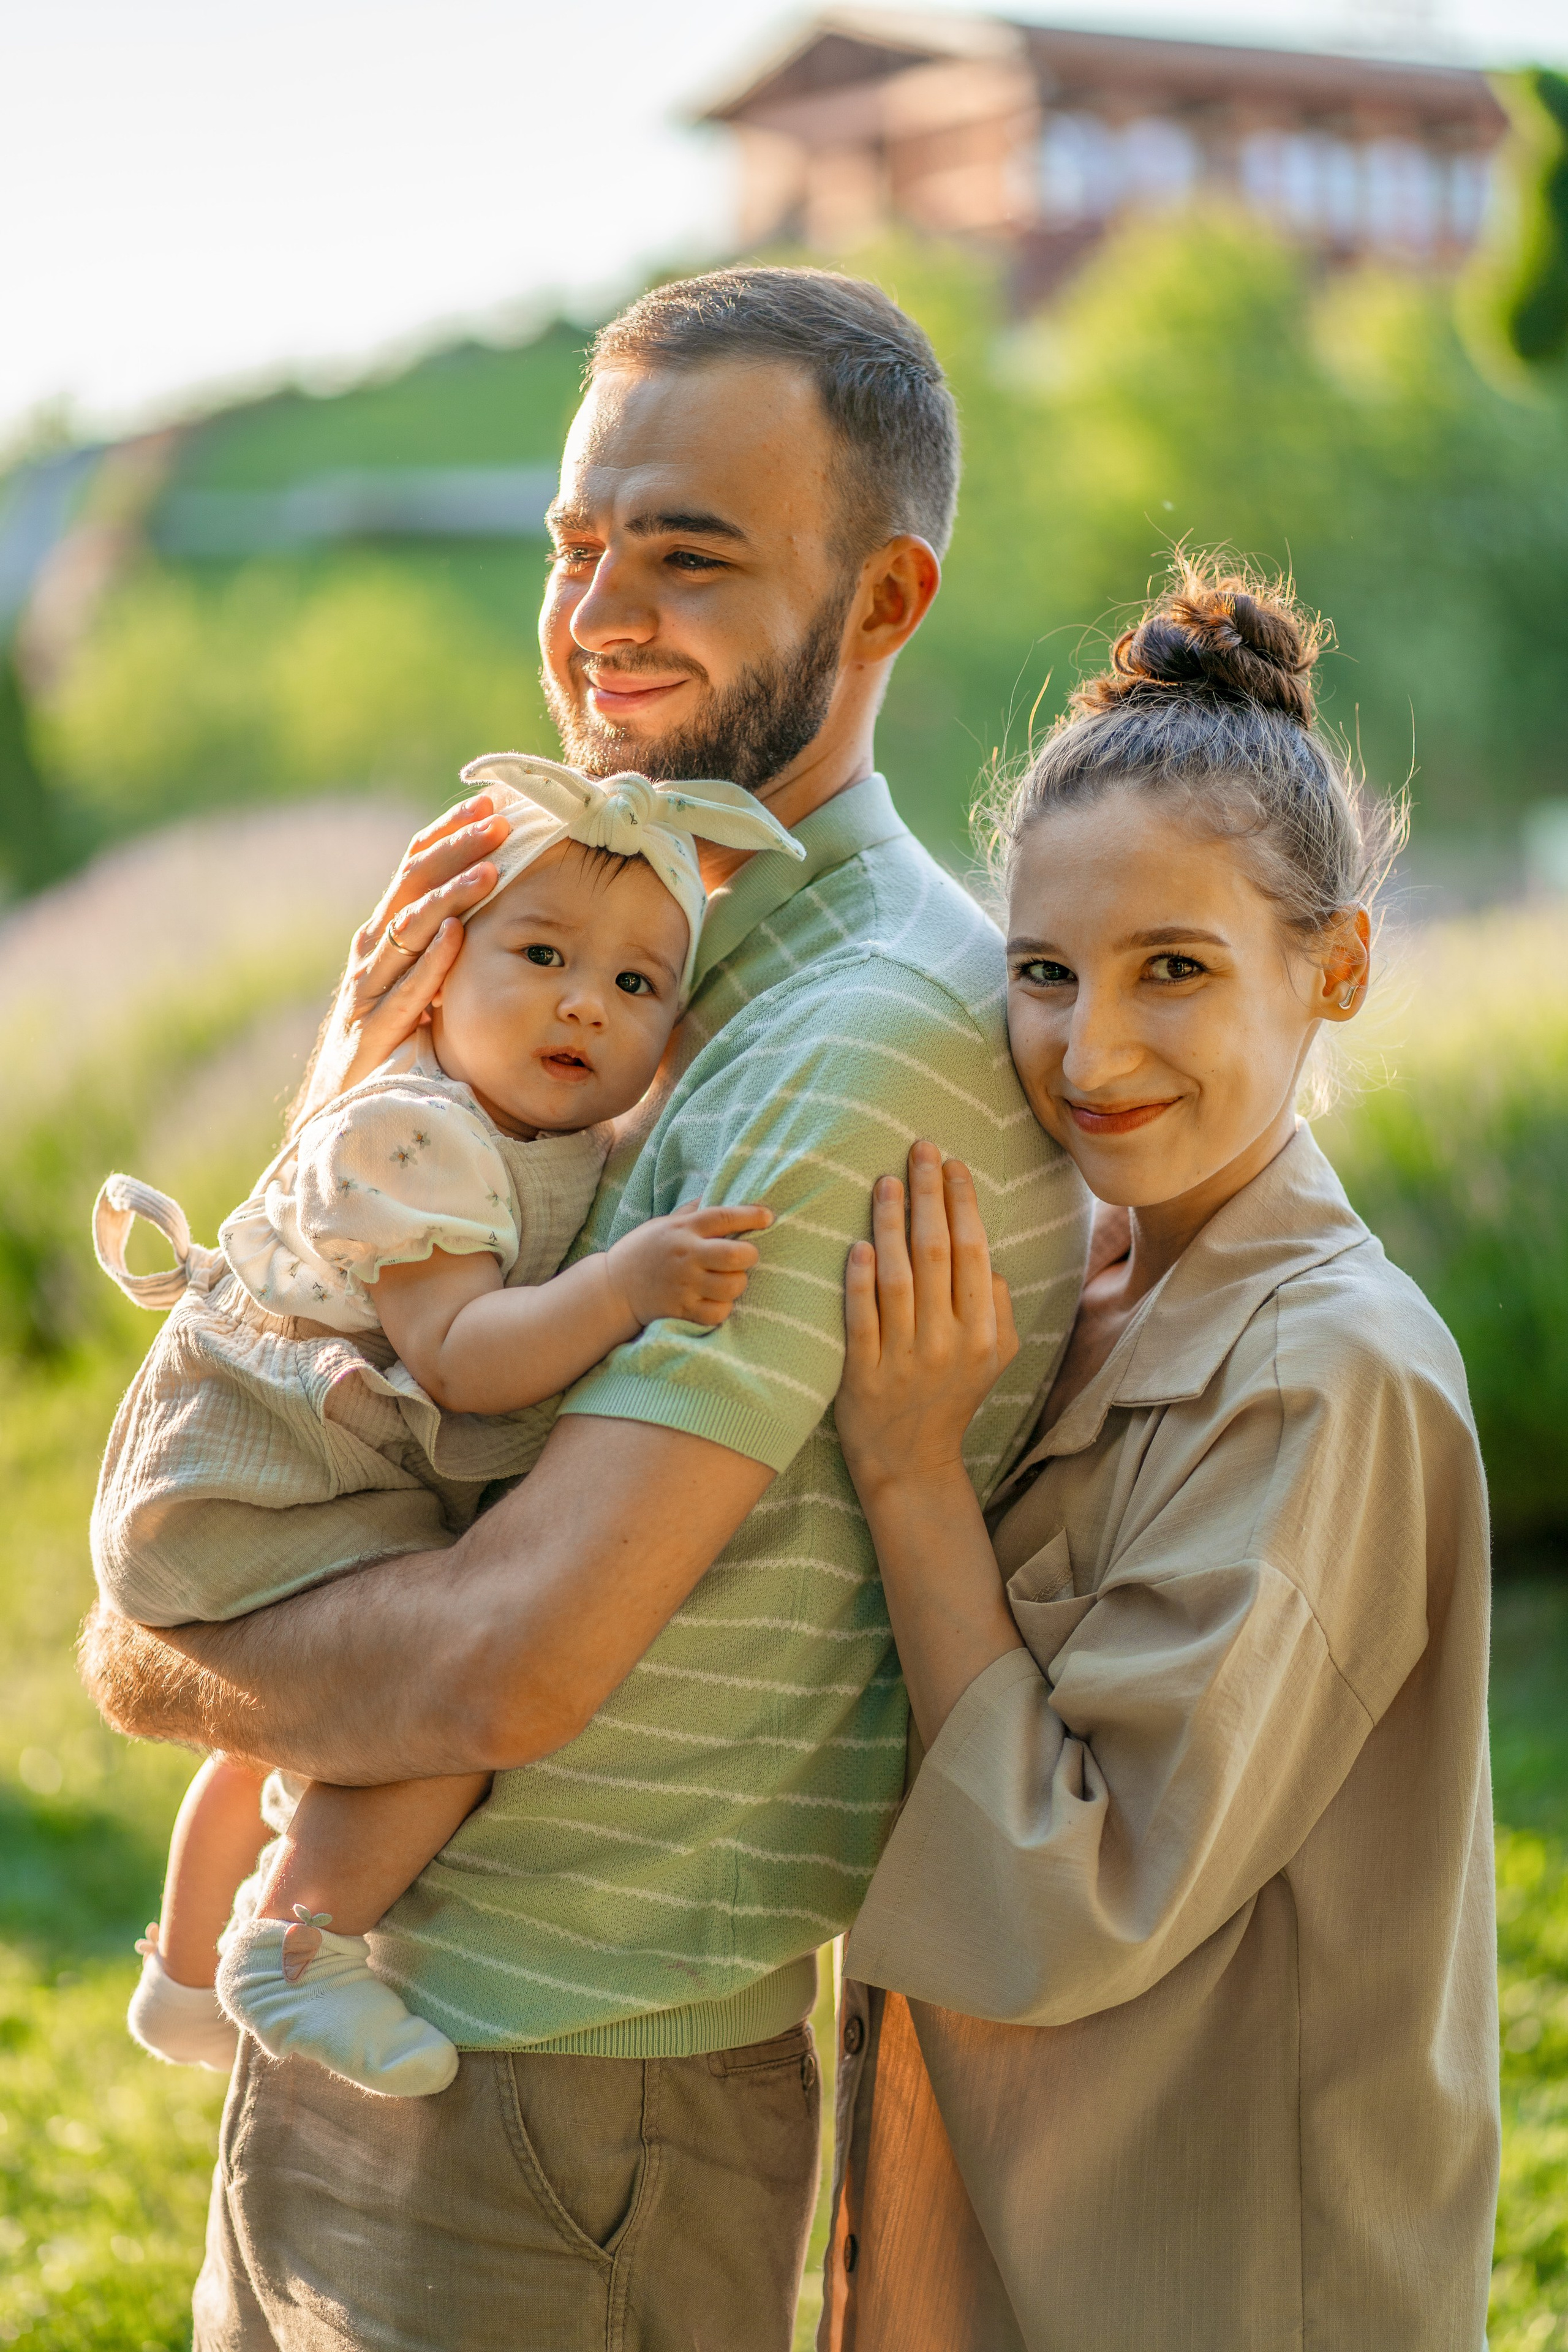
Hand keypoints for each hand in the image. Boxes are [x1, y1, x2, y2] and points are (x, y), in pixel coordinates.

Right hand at [289, 796, 509, 1129]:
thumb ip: (438, 951)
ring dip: (450, 897)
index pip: (413, 870)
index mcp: (382, 939)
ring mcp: (369, 992)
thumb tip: (487, 909)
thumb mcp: (415, 988)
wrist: (339, 1115)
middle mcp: (371, 956)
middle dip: (455, 850)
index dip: (448, 834)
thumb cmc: (388, 1048)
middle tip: (499, 823)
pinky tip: (455, 935)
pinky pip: (406, 991)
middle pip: (410, 887)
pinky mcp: (375, 1033)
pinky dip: (430, 961)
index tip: (488, 805)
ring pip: (408, 931)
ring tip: (490, 871)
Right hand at [604, 1203, 772, 1330]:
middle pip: (735, 1255)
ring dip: (738, 1283)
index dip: (751, 1216)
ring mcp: (683, 1284)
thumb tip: (720, 1189)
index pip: (724, 1217)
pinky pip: (718, 1312)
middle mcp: (685, 1255)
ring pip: (732, 1286)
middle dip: (749, 1255)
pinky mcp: (680, 1309)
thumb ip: (693, 1210)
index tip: (768, 1216)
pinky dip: (723, 1307)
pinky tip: (716, 1300)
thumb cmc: (644, 1250)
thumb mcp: (665, 1223)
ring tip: (729, 1280)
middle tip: (745, 1257)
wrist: (613, 1287)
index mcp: (683, 1229)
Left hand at [836, 1141, 1017, 1506]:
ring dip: (891, 1224)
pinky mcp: (864, 1375)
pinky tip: (858, 1245)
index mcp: (983, 1334)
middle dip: (929, 1194)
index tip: (953, 1164)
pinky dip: (860, 1281)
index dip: (964, 1203)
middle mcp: (948, 1342)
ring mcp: (905, 1359)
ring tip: (884, 1181)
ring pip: (899, 1278)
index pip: (975, 1253)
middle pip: (938, 1253)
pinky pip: (862, 1319)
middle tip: (919, 1149)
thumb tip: (990, 1264)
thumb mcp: (995, 1360)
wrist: (910, 1463)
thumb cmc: (950, 1398)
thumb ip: (1000, 1310)